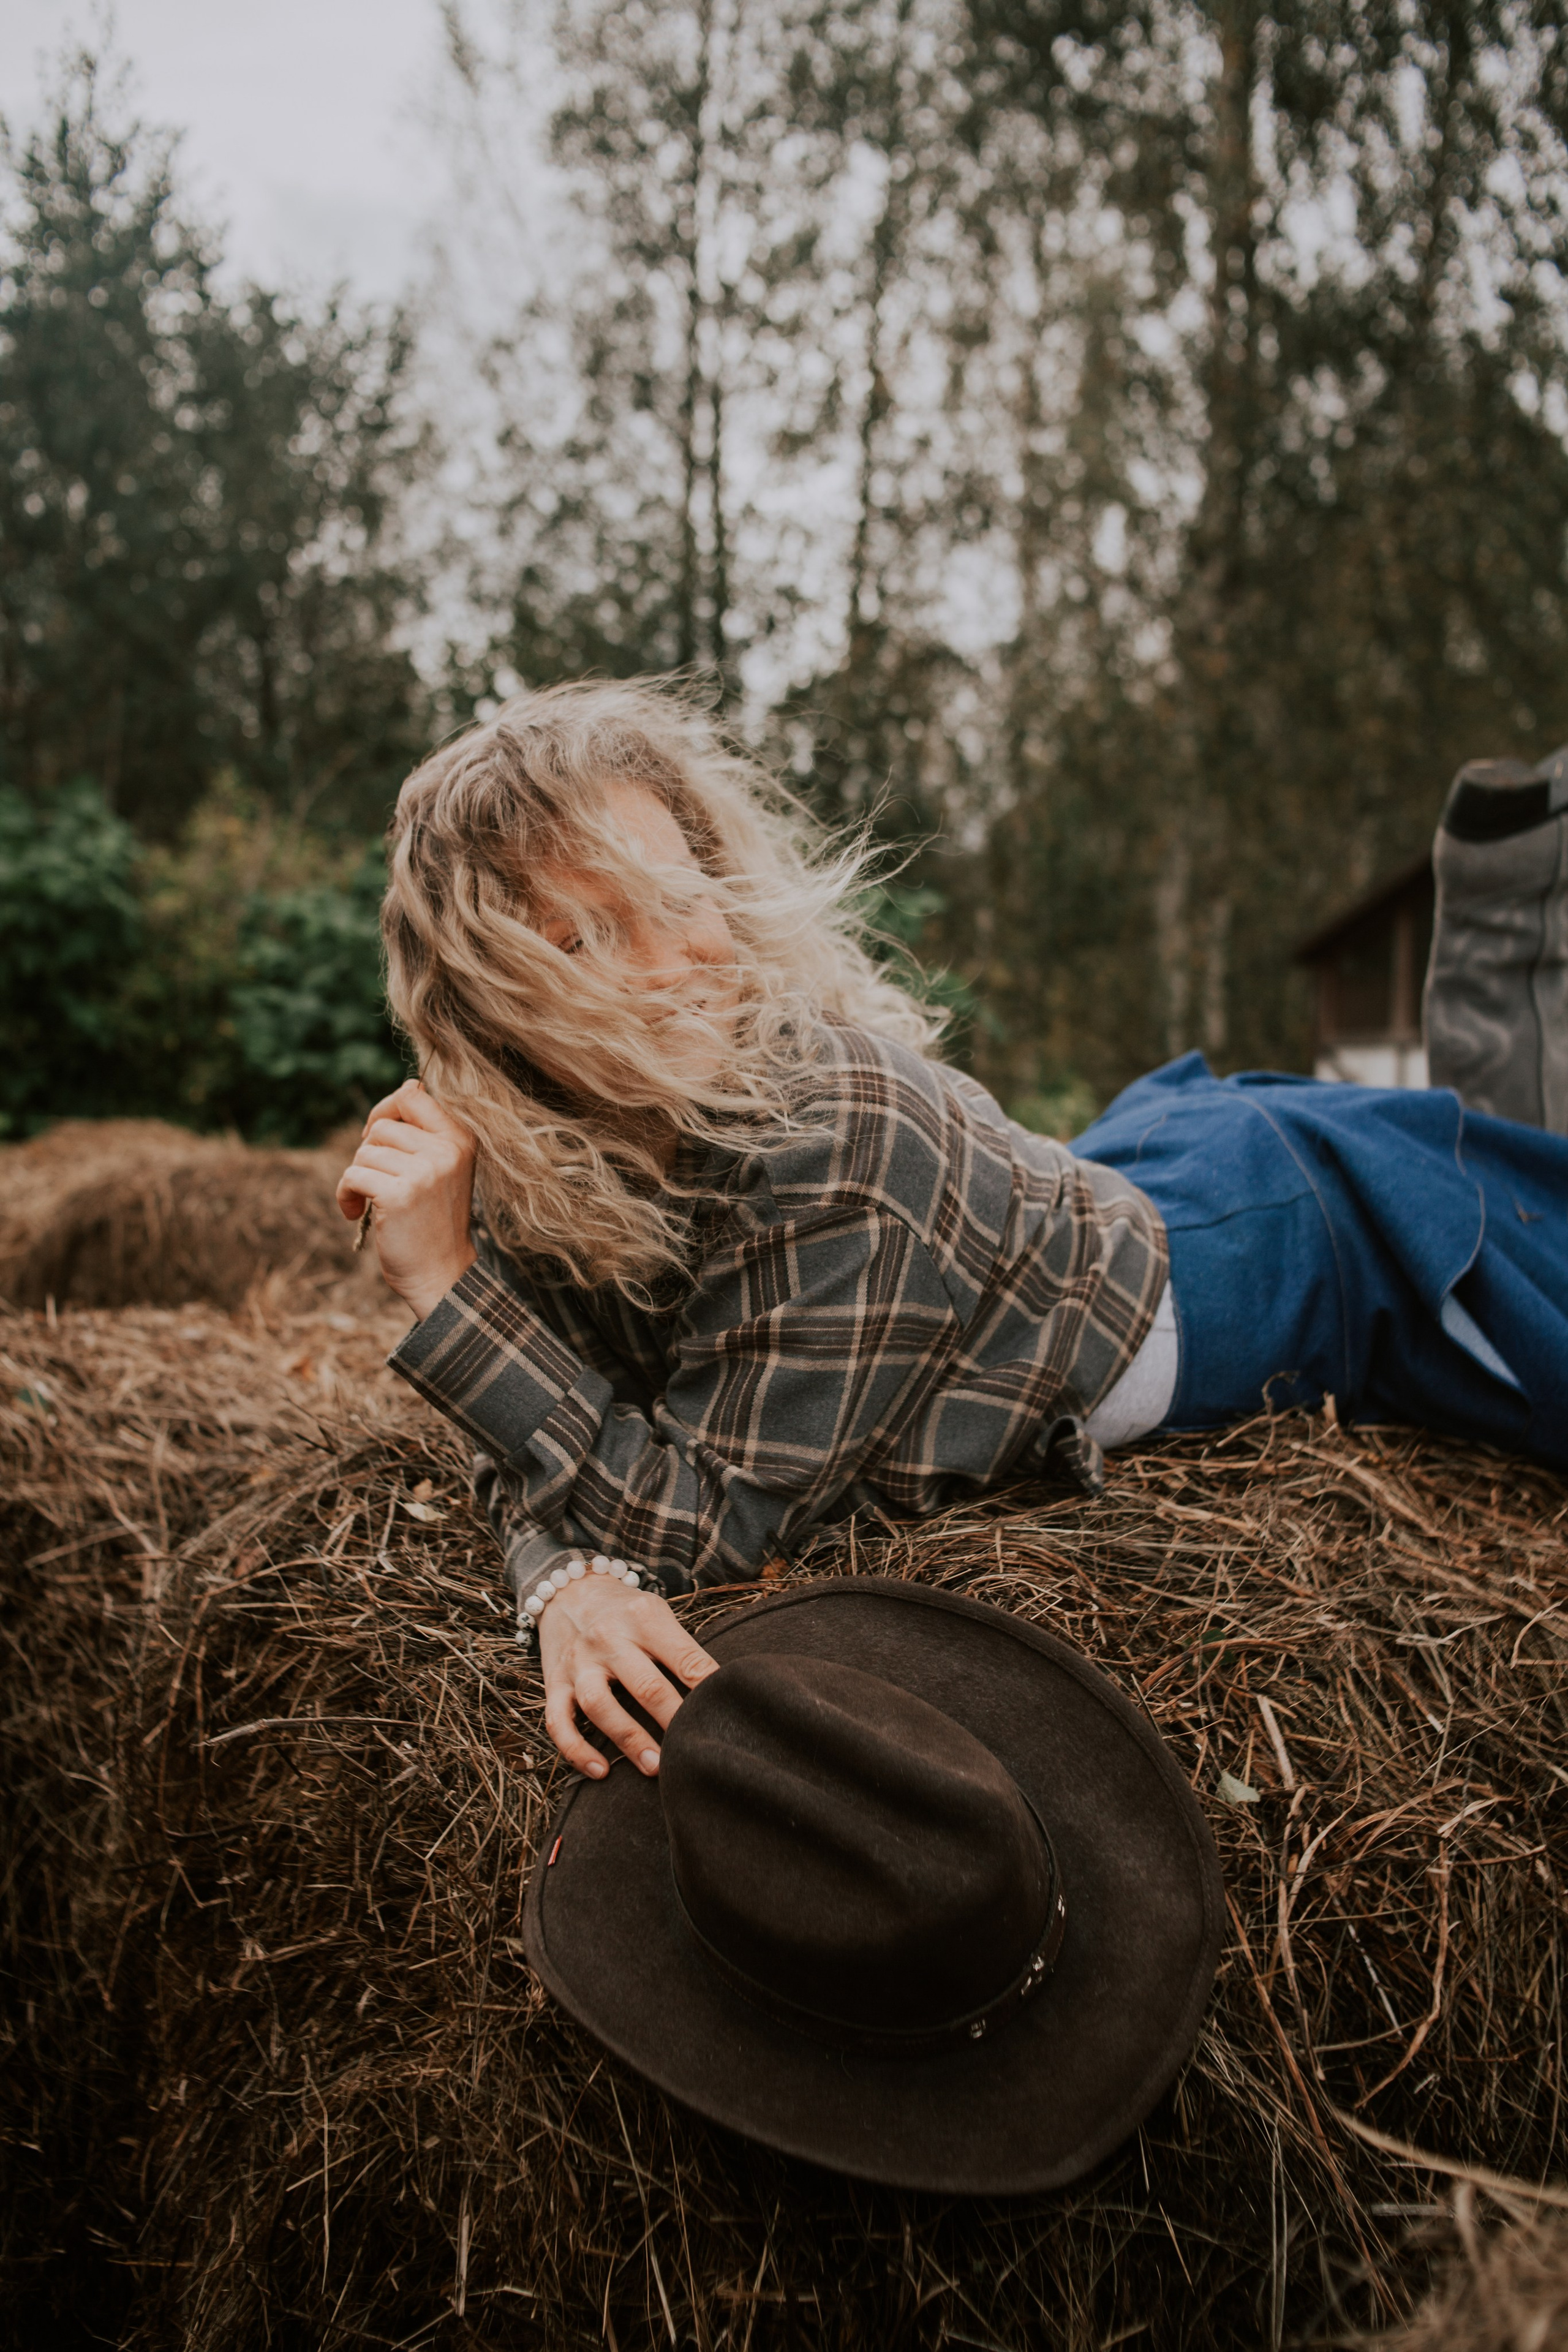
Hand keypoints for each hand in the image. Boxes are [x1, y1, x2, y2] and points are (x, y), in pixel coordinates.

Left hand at [336, 1079, 477, 1319]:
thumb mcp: (443, 1169)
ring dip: (356, 1177)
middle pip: (381, 1127)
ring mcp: (424, 1172)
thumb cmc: (435, 1222)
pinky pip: (352, 1176)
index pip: (412, 1095)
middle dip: (368, 1154)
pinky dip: (345, 1195)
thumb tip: (407, 1084)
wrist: (441, 1274)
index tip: (376, 1138)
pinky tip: (356, 1214)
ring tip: (368, 1203)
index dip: (385, 1110)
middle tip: (376, 1182)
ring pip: (364, 1152)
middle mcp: (446, 1151)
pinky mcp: (399, 1195)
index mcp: (460, 1140)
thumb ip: (426, 1132)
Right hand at [540, 1573, 718, 1777]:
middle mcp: (608, 1637)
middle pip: (645, 1685)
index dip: (707, 1688)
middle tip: (694, 1750)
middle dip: (673, 1721)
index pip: (684, 1658)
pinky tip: (600, 1770)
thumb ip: (681, 1647)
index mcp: (643, 1618)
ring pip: (600, 1705)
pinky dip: (576, 1749)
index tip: (724, 1713)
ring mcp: (578, 1661)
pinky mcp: (554, 1682)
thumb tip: (719, 1691)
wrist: (568, 1591)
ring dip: (629, 1740)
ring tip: (655, 1768)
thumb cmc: (625, 1611)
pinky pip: (558, 1720)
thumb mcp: (656, 1613)